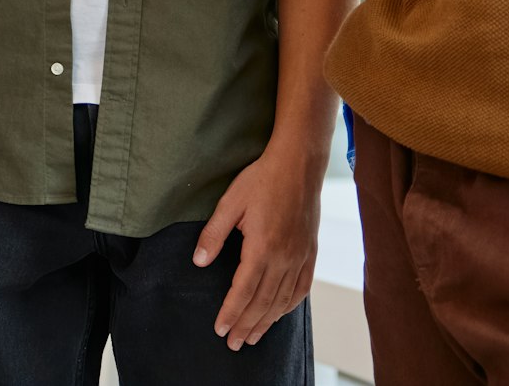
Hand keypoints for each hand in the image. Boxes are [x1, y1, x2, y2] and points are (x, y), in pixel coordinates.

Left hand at [192, 147, 322, 350]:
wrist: (299, 165)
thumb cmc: (262, 180)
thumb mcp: (230, 203)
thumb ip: (213, 235)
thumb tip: (198, 262)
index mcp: (262, 248)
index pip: (243, 291)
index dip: (230, 313)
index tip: (220, 330)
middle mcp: (284, 258)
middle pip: (262, 303)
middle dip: (246, 325)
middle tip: (234, 344)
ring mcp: (300, 257)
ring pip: (282, 300)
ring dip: (266, 322)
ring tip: (253, 337)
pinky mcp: (310, 252)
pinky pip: (302, 288)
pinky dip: (289, 306)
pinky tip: (280, 313)